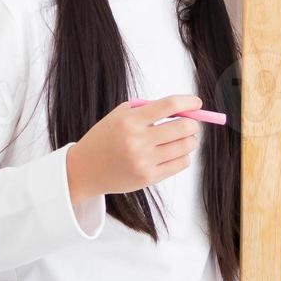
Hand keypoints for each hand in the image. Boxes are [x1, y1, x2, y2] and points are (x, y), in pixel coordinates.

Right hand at [66, 94, 202, 203]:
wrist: (84, 169)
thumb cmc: (106, 139)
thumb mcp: (120, 115)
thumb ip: (150, 109)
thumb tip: (185, 108)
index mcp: (130, 120)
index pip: (170, 105)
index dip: (189, 102)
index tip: (197, 103)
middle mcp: (138, 141)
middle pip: (184, 127)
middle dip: (192, 123)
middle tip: (190, 123)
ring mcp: (144, 161)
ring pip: (186, 146)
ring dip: (190, 140)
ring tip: (182, 138)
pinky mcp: (149, 177)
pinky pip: (182, 163)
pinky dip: (183, 156)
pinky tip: (173, 153)